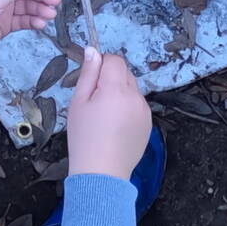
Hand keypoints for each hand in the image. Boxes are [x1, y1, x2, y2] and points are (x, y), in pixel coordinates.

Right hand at [65, 47, 153, 178]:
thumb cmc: (84, 138)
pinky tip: (116, 127)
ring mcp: (145, 111)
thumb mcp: (78, 103)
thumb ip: (88, 74)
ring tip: (106, 118)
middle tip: (95, 103)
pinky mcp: (149, 124)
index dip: (102, 66)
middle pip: (125, 73)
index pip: (115, 60)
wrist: (102, 175)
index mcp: (117, 89)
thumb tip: (93, 50)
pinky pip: (138, 106)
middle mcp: (135, 96)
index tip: (91, 83)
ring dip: (121, 94)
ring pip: (132, 89)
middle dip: (111, 80)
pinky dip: (128, 109)